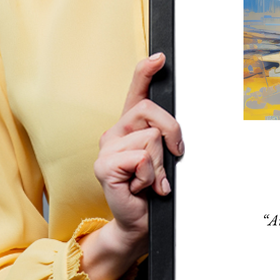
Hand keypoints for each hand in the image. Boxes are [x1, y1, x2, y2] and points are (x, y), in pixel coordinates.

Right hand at [79, 53, 183, 279]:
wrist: (139, 222)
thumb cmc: (152, 190)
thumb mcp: (164, 158)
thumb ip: (165, 138)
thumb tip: (175, 130)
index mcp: (130, 126)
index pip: (136, 91)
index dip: (146, 71)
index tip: (160, 57)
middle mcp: (115, 132)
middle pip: (151, 111)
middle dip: (172, 133)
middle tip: (173, 157)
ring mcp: (106, 148)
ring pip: (151, 138)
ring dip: (160, 165)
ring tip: (151, 180)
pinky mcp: (104, 166)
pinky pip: (141, 158)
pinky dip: (150, 176)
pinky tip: (141, 188)